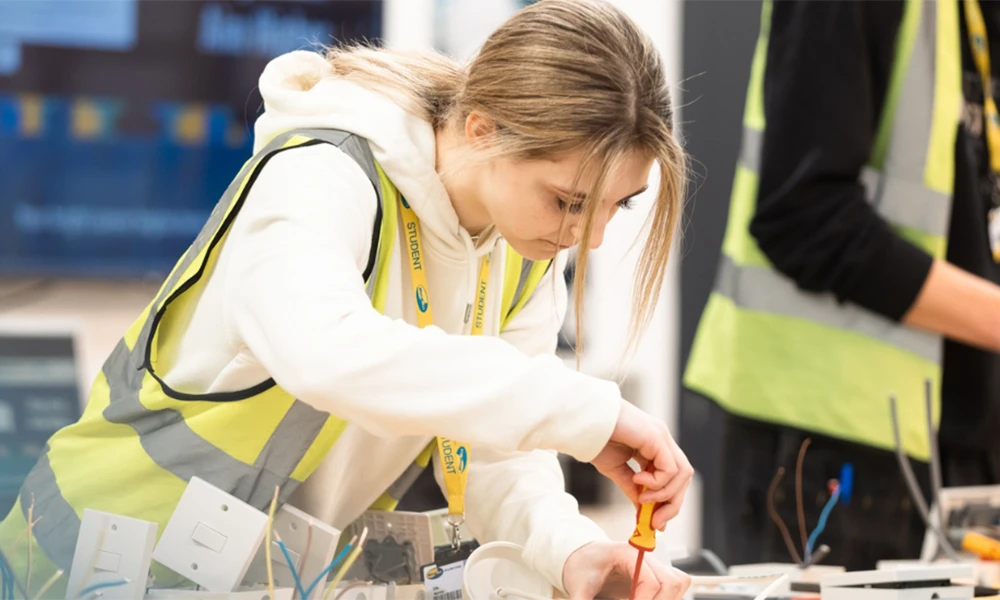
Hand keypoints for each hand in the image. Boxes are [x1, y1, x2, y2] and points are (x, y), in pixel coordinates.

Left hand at [563, 541, 690, 599]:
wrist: (582, 558)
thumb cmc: (582, 567)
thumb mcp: (578, 587)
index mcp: (627, 553)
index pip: (651, 581)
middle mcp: (645, 557)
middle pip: (672, 582)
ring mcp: (653, 565)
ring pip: (678, 584)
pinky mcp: (656, 575)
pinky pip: (675, 586)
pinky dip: (668, 598)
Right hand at [591, 400, 692, 529]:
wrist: (584, 422)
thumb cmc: (596, 439)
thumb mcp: (617, 469)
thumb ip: (632, 488)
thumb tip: (643, 509)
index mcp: (654, 446)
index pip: (673, 477)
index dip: (668, 501)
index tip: (656, 523)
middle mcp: (662, 440)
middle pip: (683, 477)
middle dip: (671, 503)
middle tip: (655, 523)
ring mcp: (661, 437)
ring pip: (682, 474)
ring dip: (665, 494)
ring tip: (643, 499)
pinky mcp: (657, 437)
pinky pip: (670, 468)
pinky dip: (657, 482)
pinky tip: (638, 480)